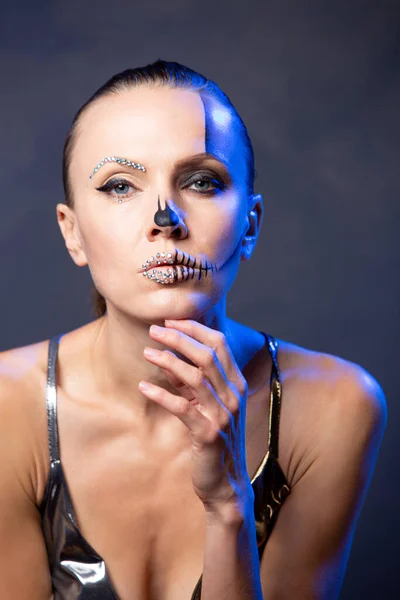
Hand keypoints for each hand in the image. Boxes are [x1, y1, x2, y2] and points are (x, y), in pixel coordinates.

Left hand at [139, 319, 252, 513]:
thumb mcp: (206, 405)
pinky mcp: (208, 433)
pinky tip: (143, 388)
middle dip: (179, 337)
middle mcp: (233, 395)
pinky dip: (161, 395)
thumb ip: (193, 382)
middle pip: (207, 355)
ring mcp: (223, 414)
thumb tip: (169, 358)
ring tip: (146, 353)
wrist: (225, 481)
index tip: (171, 320)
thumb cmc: (214, 439)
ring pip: (195, 377)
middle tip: (154, 330)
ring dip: (168, 361)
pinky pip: (182, 408)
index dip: (195, 328)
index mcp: (236, 383)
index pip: (220, 344)